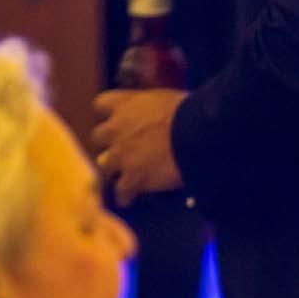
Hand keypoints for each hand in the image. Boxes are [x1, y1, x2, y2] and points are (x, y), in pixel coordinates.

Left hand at [91, 88, 187, 206]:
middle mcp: (116, 127)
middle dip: (110, 142)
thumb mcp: (168, 98)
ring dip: (115, 169)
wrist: (199, 135)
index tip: (119, 120)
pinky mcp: (133, 178)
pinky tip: (130, 199)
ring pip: (104, 165)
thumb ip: (155, 106)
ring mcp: (121, 155)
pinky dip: (125, 196)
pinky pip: (121, 191)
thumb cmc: (192, 112)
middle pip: (99, 136)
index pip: (102, 104)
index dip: (110, 114)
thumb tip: (164, 112)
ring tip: (125, 176)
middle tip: (123, 149)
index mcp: (126, 103)